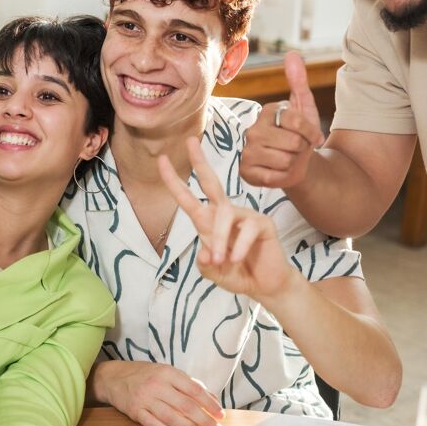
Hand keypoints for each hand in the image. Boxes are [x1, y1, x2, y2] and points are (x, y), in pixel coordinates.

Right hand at [94, 359, 223, 425]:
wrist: (114, 377)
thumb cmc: (146, 375)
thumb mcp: (168, 372)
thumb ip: (190, 384)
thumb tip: (213, 400)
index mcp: (167, 372)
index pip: (194, 389)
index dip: (210, 404)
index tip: (221, 415)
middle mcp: (156, 385)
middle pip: (186, 406)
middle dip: (205, 421)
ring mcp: (144, 399)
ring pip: (172, 417)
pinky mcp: (135, 412)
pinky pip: (155, 424)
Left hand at [159, 139, 297, 300]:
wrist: (265, 285)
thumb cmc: (237, 274)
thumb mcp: (213, 273)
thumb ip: (205, 265)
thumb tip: (205, 252)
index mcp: (208, 222)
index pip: (188, 198)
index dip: (174, 180)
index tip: (161, 160)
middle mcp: (225, 213)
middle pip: (211, 182)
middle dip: (199, 161)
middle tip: (189, 140)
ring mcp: (245, 216)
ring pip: (224, 215)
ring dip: (220, 239)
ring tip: (221, 260)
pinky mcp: (263, 223)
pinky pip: (247, 230)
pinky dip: (238, 246)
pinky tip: (237, 259)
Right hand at [240, 51, 324, 188]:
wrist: (296, 165)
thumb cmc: (300, 136)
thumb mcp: (305, 108)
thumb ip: (298, 82)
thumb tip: (292, 53)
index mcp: (267, 112)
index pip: (297, 122)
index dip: (311, 133)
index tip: (311, 136)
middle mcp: (253, 130)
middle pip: (293, 143)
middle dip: (301, 149)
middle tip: (297, 149)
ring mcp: (247, 151)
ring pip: (285, 161)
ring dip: (292, 164)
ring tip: (288, 159)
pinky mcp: (245, 172)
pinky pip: (273, 178)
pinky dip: (282, 177)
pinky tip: (278, 172)